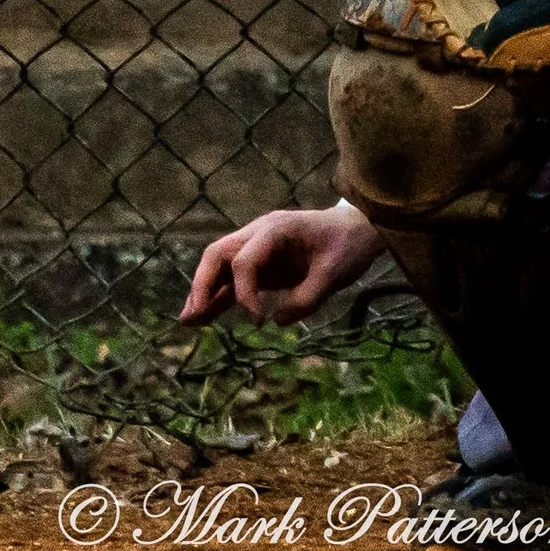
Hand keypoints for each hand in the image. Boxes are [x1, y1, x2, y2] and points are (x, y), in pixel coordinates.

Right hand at [180, 203, 382, 326]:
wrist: (360, 231)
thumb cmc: (349, 245)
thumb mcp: (335, 273)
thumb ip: (308, 297)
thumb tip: (277, 320)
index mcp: (278, 228)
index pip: (245, 260)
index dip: (245, 293)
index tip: (258, 320)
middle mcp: (261, 233)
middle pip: (218, 254)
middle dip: (203, 284)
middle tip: (193, 316)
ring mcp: (258, 247)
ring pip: (219, 266)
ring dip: (204, 292)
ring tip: (189, 322)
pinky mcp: (261, 264)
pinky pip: (232, 278)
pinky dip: (217, 296)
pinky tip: (202, 317)